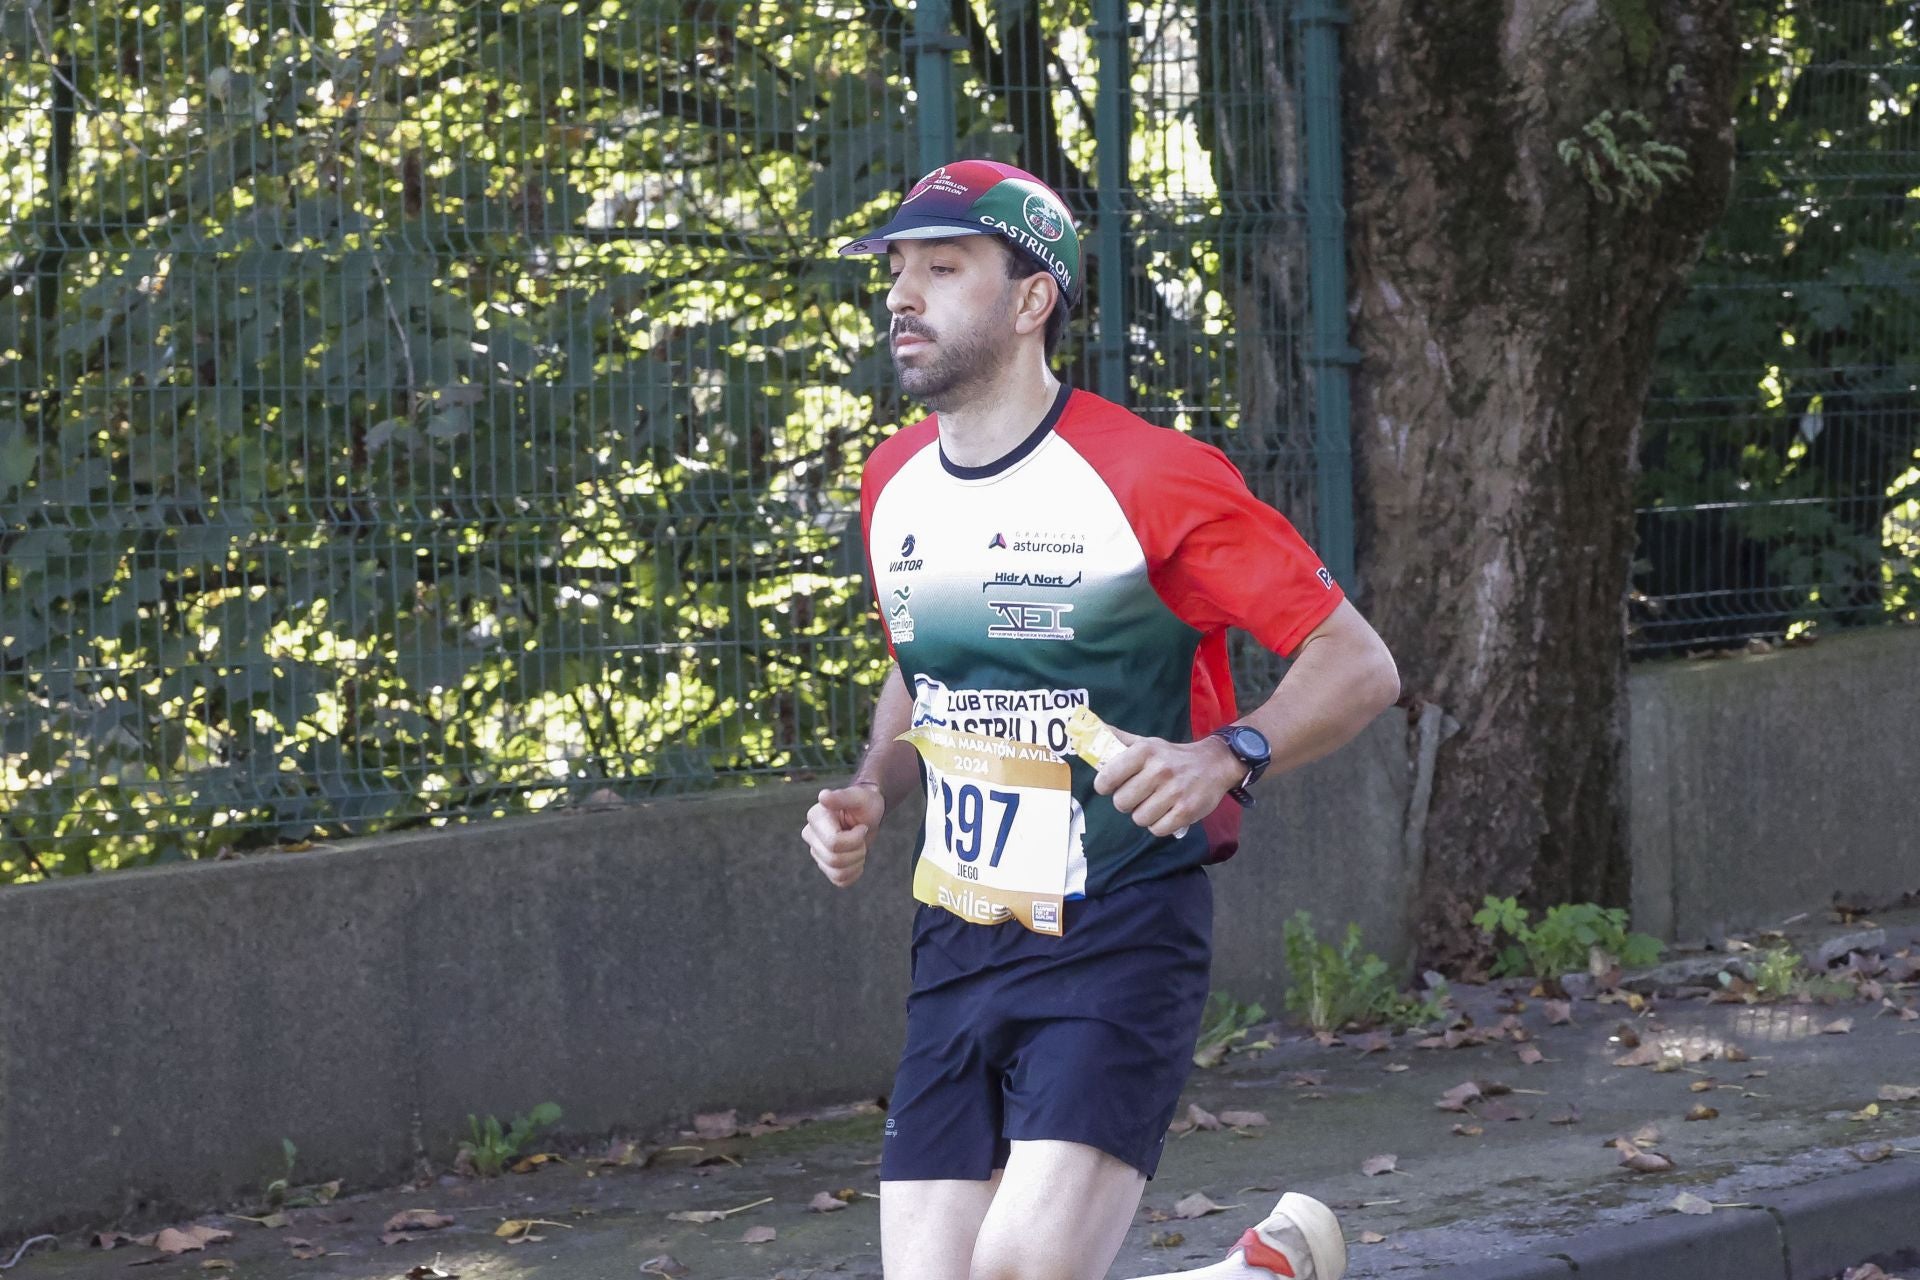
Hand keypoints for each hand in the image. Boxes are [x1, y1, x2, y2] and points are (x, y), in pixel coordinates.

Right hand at [802, 782, 885, 886]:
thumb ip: (842, 797)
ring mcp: (816, 852)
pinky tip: (857, 858)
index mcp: (815, 817)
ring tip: (860, 846)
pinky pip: (840, 880)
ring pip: (837, 873)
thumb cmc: (864, 803)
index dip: (855, 839)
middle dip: (857, 851)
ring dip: (857, 861)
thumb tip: (823, 796)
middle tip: (862, 836)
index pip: (834, 843)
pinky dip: (854, 872)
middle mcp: (810, 835)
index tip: (862, 827)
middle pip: (835, 860)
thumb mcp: (859, 797)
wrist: (868, 815)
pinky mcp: (825, 865)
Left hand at [1093, 728, 1243, 836]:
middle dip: (1127, 802)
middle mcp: (1159, 770)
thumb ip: (1118, 739)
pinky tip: (1167, 812)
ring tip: (1155, 803)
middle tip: (1139, 794)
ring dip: (1144, 814)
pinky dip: (1159, 825)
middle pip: (1121, 803)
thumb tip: (1089, 730)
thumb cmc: (1172, 756)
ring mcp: (1174, 792)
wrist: (1214, 764)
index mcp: (1144, 752)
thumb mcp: (1146, 743)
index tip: (1110, 786)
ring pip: (1139, 819)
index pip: (1107, 777)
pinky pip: (1157, 830)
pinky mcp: (1186, 812)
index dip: (1104, 786)